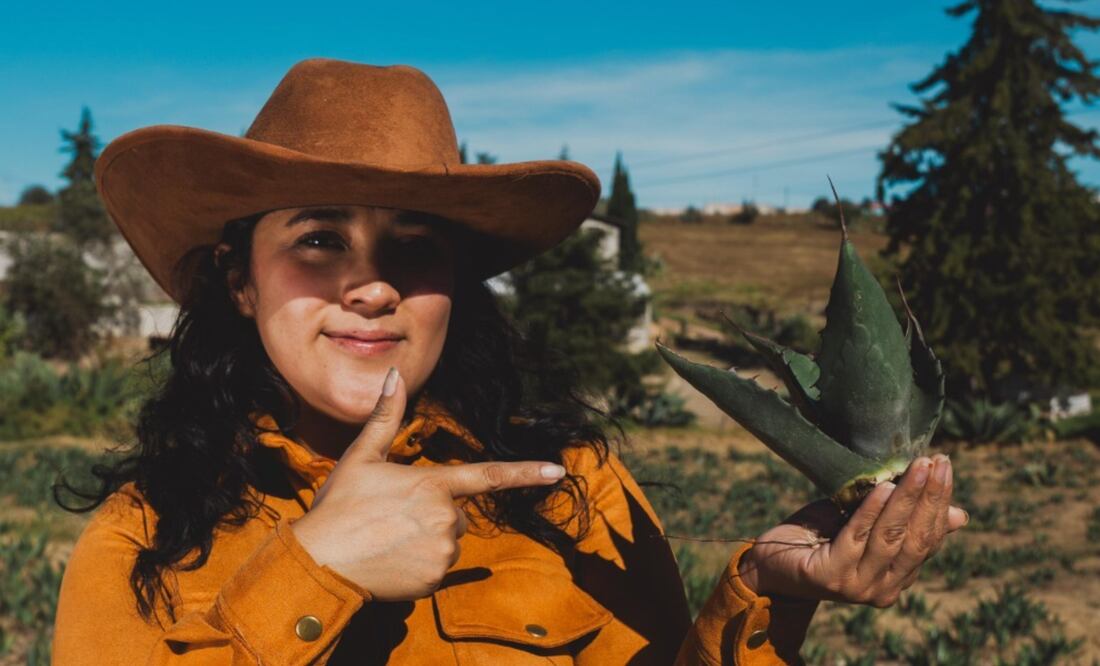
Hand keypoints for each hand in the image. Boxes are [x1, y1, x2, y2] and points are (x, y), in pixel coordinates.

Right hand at [290, 367, 566, 601]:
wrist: (319, 562)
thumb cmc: (338, 507)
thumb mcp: (361, 457)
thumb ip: (386, 417)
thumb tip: (395, 374)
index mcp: (434, 484)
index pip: (490, 475)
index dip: (527, 473)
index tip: (559, 471)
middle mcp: (445, 517)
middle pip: (455, 514)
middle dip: (432, 514)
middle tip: (391, 517)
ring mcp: (442, 551)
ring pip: (448, 542)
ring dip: (427, 540)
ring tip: (388, 539)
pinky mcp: (434, 580)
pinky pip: (438, 569)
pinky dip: (420, 566)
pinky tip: (391, 562)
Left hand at [737, 455, 967, 606]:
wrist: (772, 559)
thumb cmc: (821, 537)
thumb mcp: (867, 524)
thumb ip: (904, 521)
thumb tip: (958, 514)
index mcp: (898, 578)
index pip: (928, 539)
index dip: (938, 503)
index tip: (945, 467)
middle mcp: (882, 589)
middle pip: (915, 539)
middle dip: (929, 498)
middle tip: (937, 462)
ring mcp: (856, 586)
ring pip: (890, 538)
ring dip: (906, 499)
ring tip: (916, 468)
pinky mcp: (829, 576)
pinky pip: (856, 537)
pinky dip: (871, 510)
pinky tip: (882, 487)